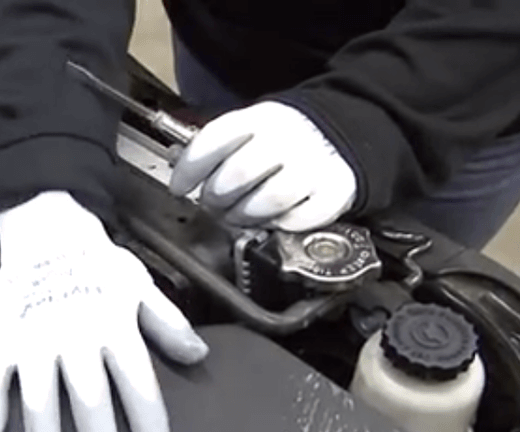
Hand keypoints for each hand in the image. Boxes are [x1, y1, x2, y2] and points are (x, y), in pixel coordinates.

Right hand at [0, 191, 208, 431]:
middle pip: (89, 395)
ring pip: (39, 392)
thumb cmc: (99, 264)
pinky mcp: (3, 336)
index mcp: (114, 327)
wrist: (48, 229)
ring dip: (43, 431)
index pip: (137, 380)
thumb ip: (168, 324)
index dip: (147, 418)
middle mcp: (75, 336)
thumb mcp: (141, 287)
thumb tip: (199, 356)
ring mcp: (34, 338)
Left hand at [170, 101, 357, 231]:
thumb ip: (218, 150)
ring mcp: (314, 164)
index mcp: (261, 118)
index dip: (190, 169)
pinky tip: (272, 218)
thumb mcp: (250, 130)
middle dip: (216, 197)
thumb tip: (181, 177)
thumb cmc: (284, 140)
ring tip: (239, 215)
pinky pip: (300, 219)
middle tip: (213, 204)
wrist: (340, 136)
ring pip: (269, 199)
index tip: (179, 187)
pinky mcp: (334, 191)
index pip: (215, 139)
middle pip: (239, 173)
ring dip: (245, 215)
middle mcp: (288, 138)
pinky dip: (280, 224)